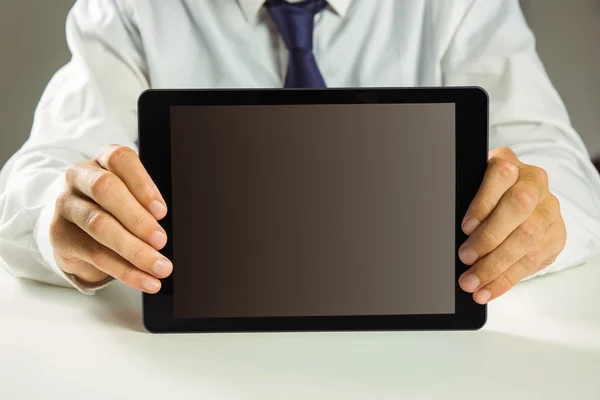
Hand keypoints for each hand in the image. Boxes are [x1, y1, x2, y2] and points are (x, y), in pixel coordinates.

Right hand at [49, 145, 171, 292]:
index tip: (162, 211)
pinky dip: (126, 271)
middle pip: (106, 189)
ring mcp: (66, 203)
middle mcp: (80, 176)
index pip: (120, 159)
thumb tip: (163, 229)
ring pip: (99, 224)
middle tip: (161, 240)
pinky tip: (146, 280)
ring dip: (135, 250)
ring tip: (160, 267)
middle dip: (137, 218)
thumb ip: (145, 205)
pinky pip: (95, 254)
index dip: (143, 184)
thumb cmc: (112, 207)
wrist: (75, 227)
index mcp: (103, 160)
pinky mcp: (60, 234)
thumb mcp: (130, 197)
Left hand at [458, 147, 565, 303]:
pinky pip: (535, 260)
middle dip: (488, 239)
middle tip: (465, 259)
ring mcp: (549, 208)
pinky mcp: (556, 234)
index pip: (501, 174)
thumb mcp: (471, 188)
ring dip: (497, 266)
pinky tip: (489, 289)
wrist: (516, 196)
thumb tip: (450, 231)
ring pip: (528, 238)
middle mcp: (534, 183)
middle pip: (518, 208)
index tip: (465, 227)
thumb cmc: (485, 195)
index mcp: (509, 162)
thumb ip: (464, 200)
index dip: (483, 202)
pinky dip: (508, 279)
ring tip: (473, 283)